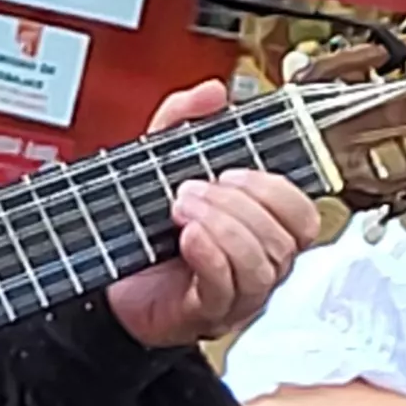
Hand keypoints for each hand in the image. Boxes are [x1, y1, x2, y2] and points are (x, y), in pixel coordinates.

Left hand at [105, 82, 314, 347]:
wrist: (104, 282)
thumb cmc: (141, 229)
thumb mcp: (159, 164)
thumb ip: (183, 123)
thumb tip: (211, 92)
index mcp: (259, 230)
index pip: (302, 215)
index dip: (276, 191)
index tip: (232, 171)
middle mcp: (258, 265)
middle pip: (286, 239)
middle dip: (240, 205)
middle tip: (193, 190)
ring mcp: (237, 293)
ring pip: (263, 265)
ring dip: (224, 227)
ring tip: (182, 210)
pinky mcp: (208, 313)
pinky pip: (227, 289)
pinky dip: (210, 256)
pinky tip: (188, 237)